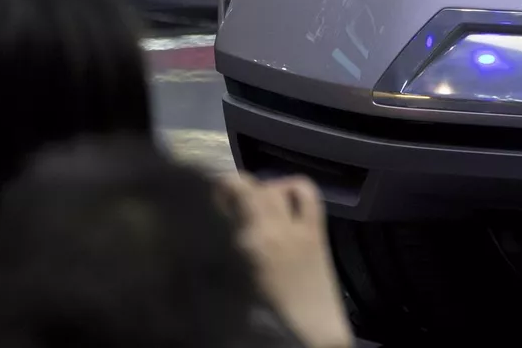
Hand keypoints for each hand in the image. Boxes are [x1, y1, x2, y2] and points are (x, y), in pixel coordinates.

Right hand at [224, 173, 353, 347]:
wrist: (309, 335)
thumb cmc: (263, 316)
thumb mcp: (230, 287)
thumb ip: (218, 257)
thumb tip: (208, 234)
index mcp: (249, 244)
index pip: (232, 195)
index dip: (216, 187)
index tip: (204, 195)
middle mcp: (273, 228)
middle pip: (249, 188)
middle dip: (233, 189)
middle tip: (223, 204)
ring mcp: (298, 227)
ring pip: (275, 188)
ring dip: (261, 189)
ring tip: (252, 203)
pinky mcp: (318, 232)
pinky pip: (307, 194)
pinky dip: (293, 188)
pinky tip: (283, 199)